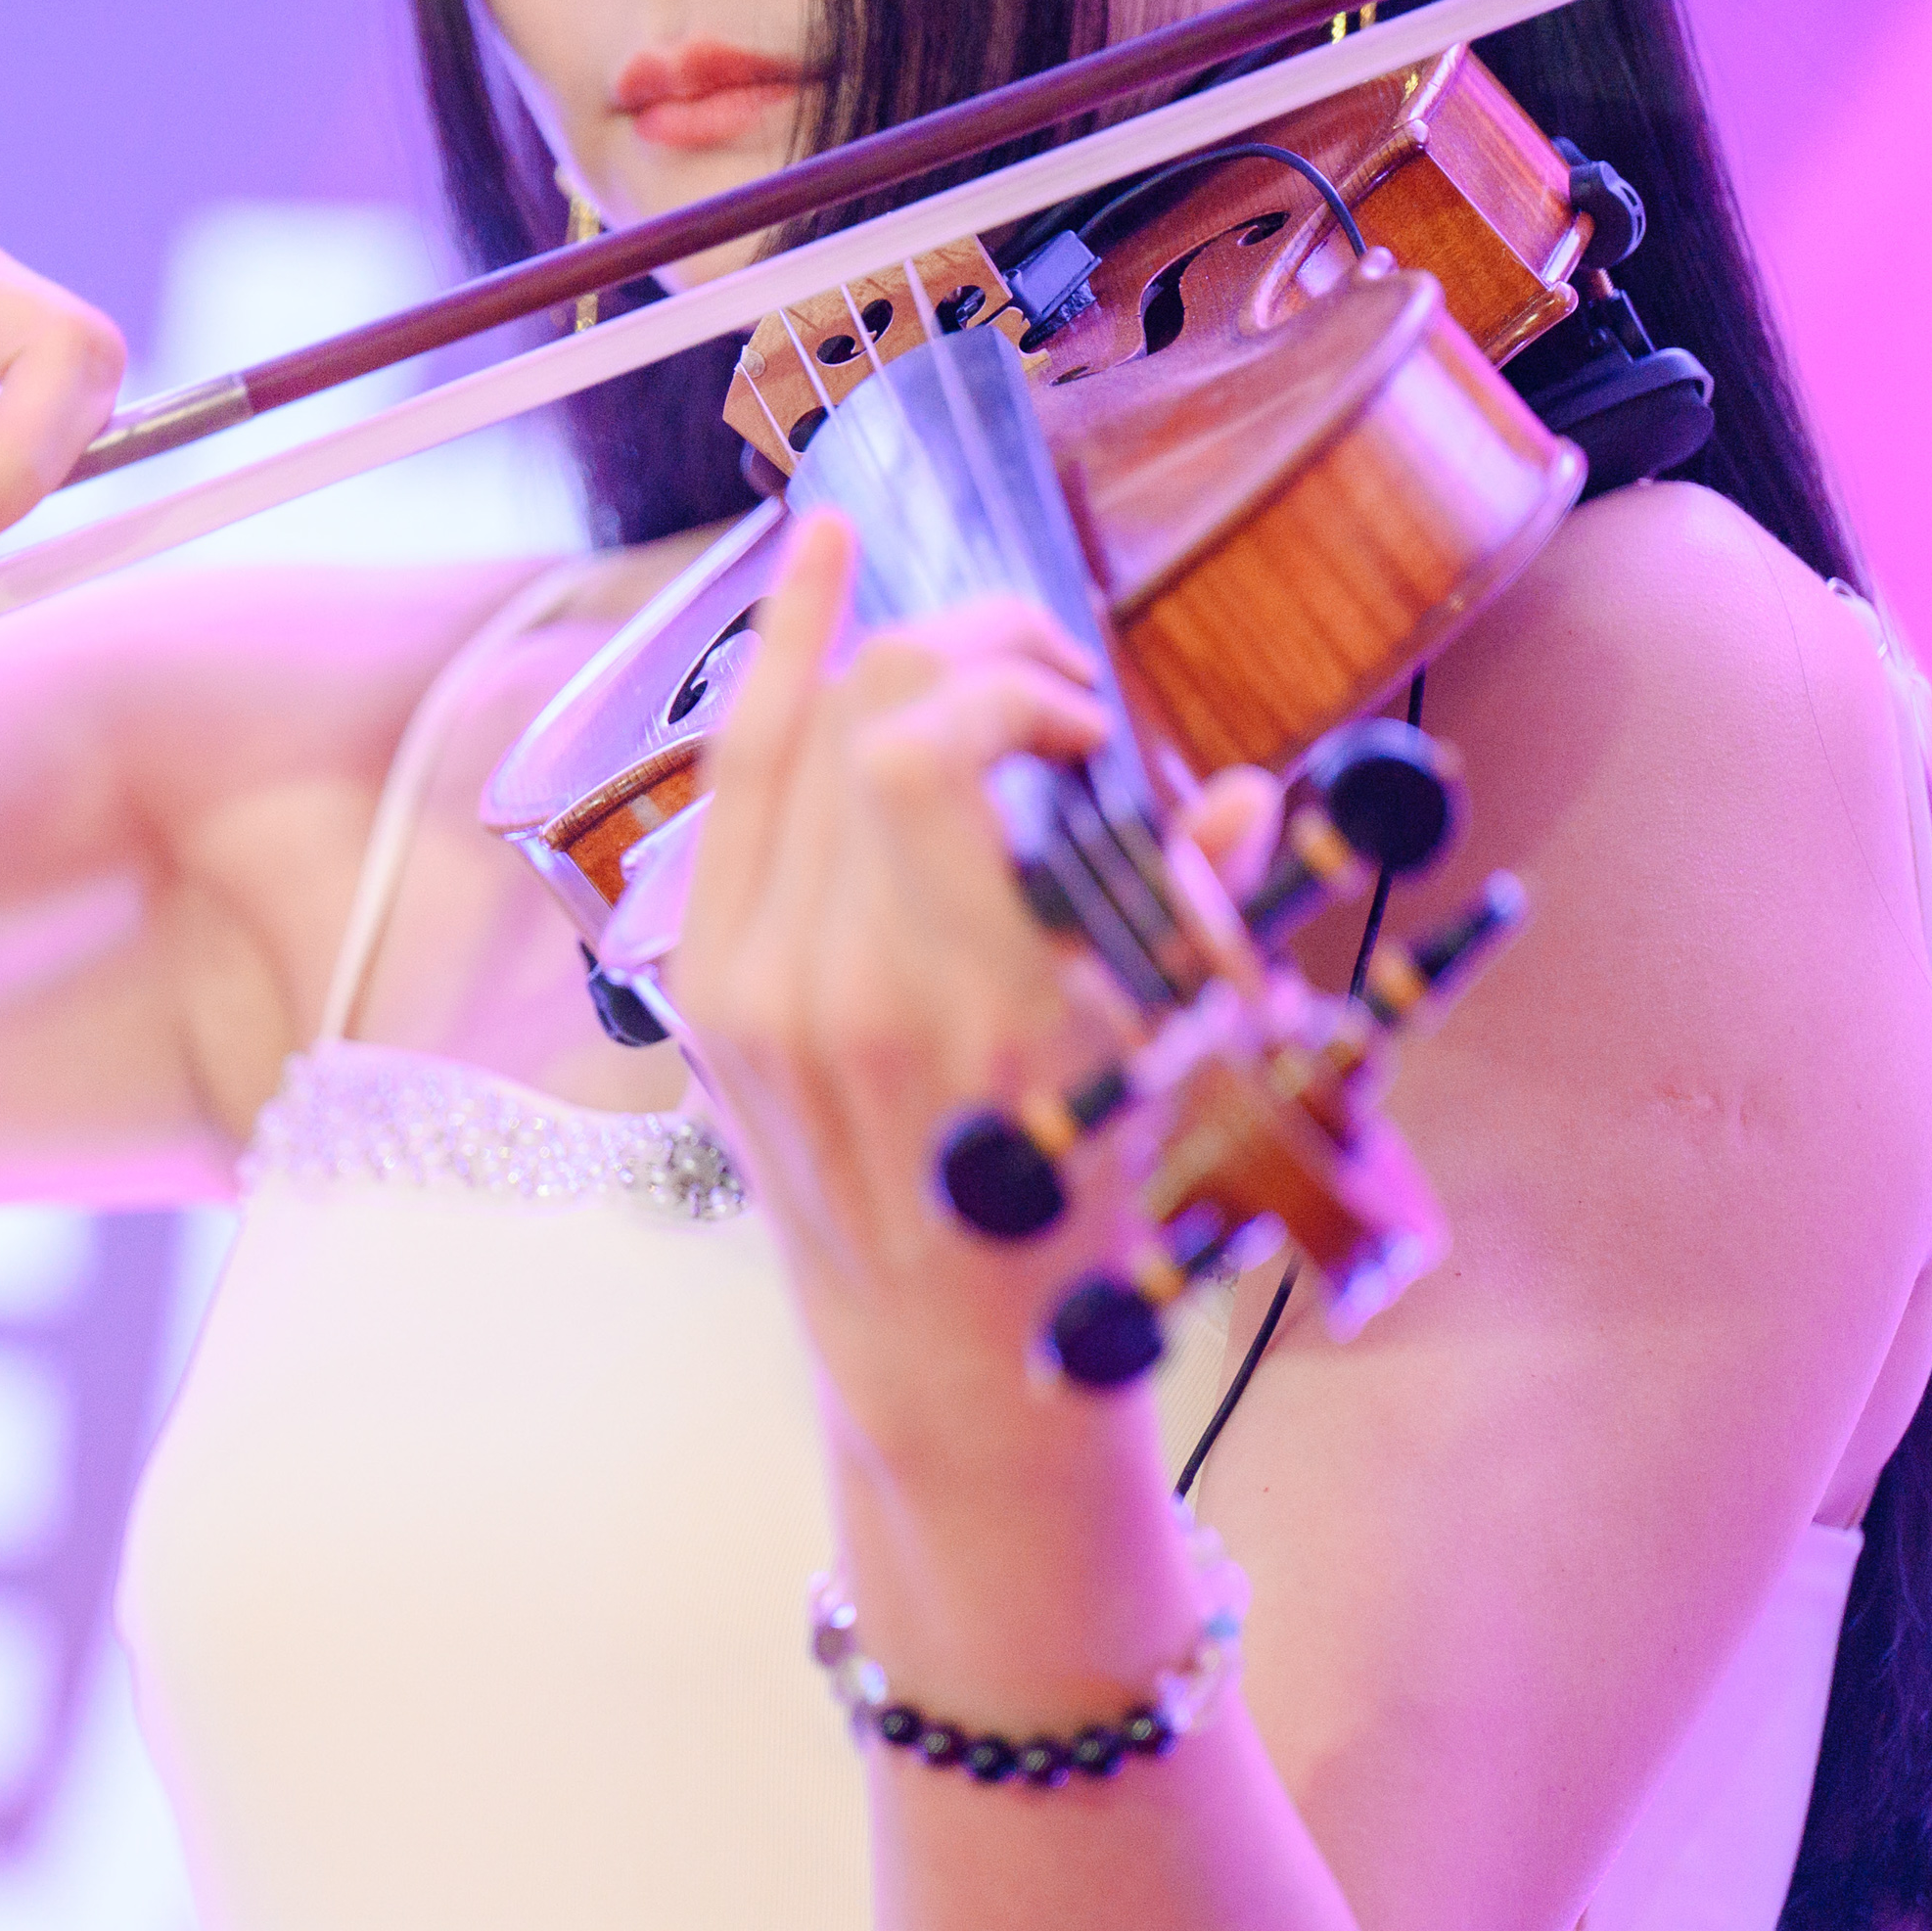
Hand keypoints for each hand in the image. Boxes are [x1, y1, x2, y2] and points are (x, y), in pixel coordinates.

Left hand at [667, 510, 1271, 1409]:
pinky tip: (819, 574)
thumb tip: (1229, 790)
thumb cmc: (1073, 1220)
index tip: (1093, 727)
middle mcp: (825, 989)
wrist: (939, 1356)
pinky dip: (776, 679)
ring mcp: (743, 989)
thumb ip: (1186, 914)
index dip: (1015, 689)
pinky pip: (732, 795)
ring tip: (963, 624)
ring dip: (883, 652)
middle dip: (973, 647)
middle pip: (863, 715)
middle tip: (1053, 669)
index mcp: (953, 1009)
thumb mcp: (1156, 1072)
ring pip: (785, 734)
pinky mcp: (702, 991)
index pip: (926, 756)